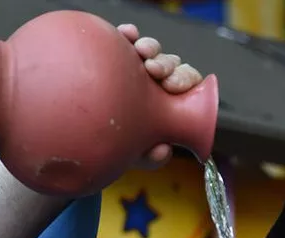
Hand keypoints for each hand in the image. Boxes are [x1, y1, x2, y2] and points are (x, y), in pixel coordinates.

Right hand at [117, 24, 203, 169]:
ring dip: (150, 47)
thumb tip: (162, 151)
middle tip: (154, 71)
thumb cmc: (125, 144)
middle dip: (167, 64)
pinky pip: (127, 39)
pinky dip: (128, 34)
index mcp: (174, 101)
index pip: (189, 84)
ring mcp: (139, 66)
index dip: (185, 80)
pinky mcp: (118, 55)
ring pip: (152, 50)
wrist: (94, 137)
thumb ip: (155, 157)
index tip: (171, 86)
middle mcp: (160, 81)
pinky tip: (124, 34)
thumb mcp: (141, 155)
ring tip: (140, 52)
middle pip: (172, 64)